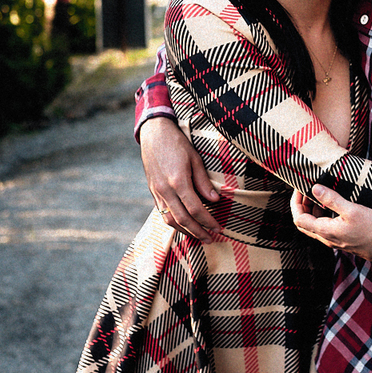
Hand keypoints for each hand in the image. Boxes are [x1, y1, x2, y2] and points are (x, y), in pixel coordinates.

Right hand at [140, 117, 219, 240]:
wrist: (153, 133)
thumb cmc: (177, 143)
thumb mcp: (195, 159)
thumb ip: (203, 181)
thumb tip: (215, 200)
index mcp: (178, 181)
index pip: (195, 209)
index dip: (208, 221)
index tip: (218, 227)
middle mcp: (165, 190)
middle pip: (182, 219)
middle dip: (198, 231)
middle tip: (211, 239)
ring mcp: (156, 192)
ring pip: (169, 220)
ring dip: (185, 231)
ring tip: (199, 237)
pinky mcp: (153, 191)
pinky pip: (162, 213)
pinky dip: (174, 223)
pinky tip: (184, 226)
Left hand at [292, 185, 371, 261]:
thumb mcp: (352, 210)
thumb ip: (332, 199)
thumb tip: (314, 188)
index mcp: (325, 231)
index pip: (299, 219)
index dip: (296, 202)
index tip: (300, 188)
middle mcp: (327, 238)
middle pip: (304, 223)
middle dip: (302, 205)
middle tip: (308, 189)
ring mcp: (335, 240)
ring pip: (315, 225)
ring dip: (313, 209)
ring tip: (321, 194)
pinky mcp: (343, 239)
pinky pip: (326, 227)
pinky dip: (324, 215)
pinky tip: (333, 205)